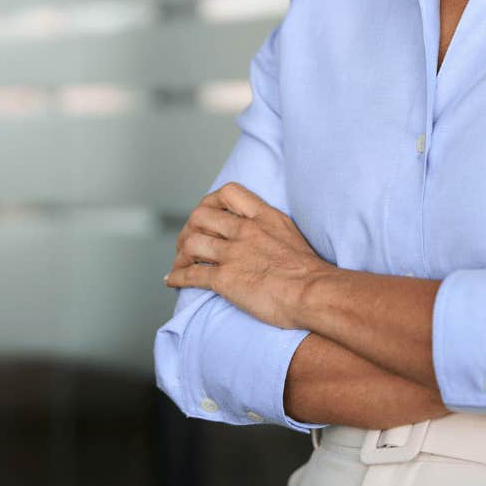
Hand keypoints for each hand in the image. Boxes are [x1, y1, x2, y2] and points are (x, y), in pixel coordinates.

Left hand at [163, 182, 333, 329]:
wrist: (314, 292)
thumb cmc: (310, 271)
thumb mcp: (291, 234)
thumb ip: (271, 228)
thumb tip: (263, 236)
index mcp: (263, 216)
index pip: (227, 193)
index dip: (211, 201)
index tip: (209, 214)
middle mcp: (244, 230)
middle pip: (200, 216)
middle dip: (189, 229)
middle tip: (188, 242)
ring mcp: (233, 254)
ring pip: (191, 244)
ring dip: (180, 254)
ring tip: (180, 263)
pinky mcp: (225, 279)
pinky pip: (190, 274)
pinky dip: (177, 277)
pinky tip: (172, 281)